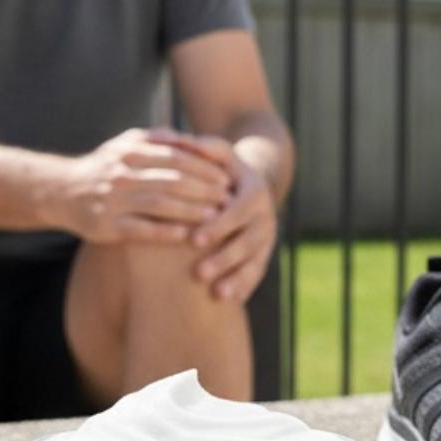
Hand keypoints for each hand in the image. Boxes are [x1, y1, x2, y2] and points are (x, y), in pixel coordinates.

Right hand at [56, 128, 233, 244]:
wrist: (61, 191)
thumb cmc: (104, 168)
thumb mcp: (124, 145)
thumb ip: (155, 139)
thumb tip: (187, 138)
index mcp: (130, 151)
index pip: (176, 157)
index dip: (204, 168)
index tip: (226, 178)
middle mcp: (122, 173)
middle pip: (172, 180)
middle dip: (204, 190)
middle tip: (227, 199)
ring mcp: (113, 200)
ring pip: (159, 204)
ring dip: (190, 211)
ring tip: (215, 218)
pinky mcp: (106, 225)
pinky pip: (140, 229)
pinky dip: (164, 232)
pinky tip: (185, 235)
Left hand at [185, 139, 276, 301]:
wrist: (248, 182)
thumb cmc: (222, 167)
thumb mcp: (216, 153)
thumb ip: (198, 147)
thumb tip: (174, 138)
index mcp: (254, 189)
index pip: (239, 209)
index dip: (220, 225)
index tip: (194, 240)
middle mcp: (265, 214)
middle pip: (249, 239)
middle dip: (225, 257)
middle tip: (199, 273)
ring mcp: (267, 235)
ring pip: (256, 260)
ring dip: (236, 278)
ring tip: (216, 294)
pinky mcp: (264, 252)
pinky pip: (257, 272)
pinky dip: (244, 286)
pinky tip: (229, 301)